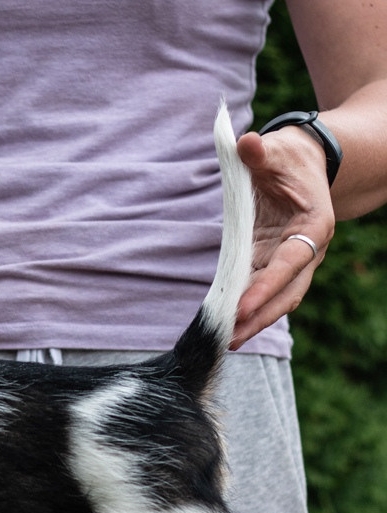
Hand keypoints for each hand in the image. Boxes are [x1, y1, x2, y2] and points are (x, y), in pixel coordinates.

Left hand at [230, 126, 335, 348]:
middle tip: (230, 337)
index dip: (266, 287)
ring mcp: (290, 261)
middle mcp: (307, 250)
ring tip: (225, 340)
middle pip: (288, 293)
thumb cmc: (288, 157)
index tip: (242, 307)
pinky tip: (226, 324)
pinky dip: (246, 308)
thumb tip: (246, 144)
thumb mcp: (277, 149)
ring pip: (277, 298)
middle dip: (261, 317)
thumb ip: (261, 152)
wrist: (302, 162)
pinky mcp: (273, 263)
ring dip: (253, 321)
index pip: (290, 264)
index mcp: (314, 226)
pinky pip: (261, 291)